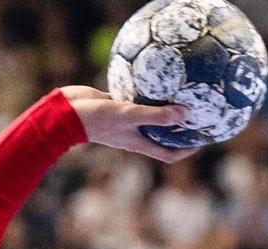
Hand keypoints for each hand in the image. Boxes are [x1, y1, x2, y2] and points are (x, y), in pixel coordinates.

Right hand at [58, 86, 197, 162]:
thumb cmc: (97, 119)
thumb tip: (186, 114)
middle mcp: (134, 134)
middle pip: (162, 135)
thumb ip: (156, 115)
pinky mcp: (116, 104)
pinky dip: (145, 91)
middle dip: (179, 127)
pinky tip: (153, 74)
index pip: (169, 154)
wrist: (64, 113)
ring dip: (163, 107)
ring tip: (180, 92)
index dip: (187, 151)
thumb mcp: (129, 116)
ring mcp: (125, 120)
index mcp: (140, 143)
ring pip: (150, 115)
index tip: (202, 140)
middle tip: (197, 112)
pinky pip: (135, 98)